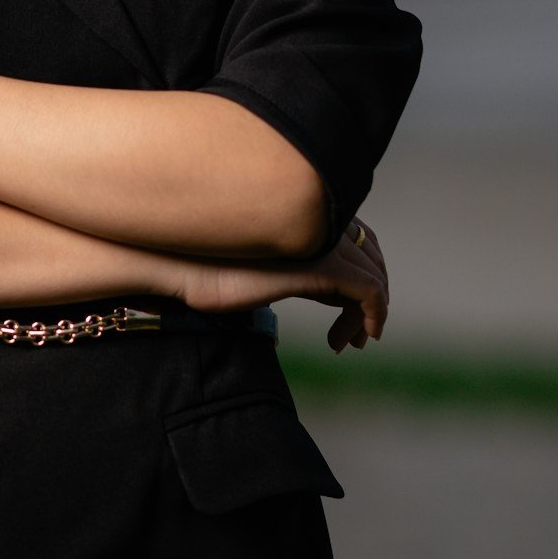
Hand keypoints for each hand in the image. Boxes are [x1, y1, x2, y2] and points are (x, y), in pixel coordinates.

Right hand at [171, 219, 389, 352]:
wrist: (183, 266)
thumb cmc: (208, 268)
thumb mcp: (261, 267)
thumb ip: (289, 269)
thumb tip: (312, 291)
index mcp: (307, 214)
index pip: (358, 240)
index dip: (363, 276)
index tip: (347, 314)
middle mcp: (321, 222)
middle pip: (371, 258)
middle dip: (370, 299)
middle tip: (357, 337)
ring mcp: (324, 242)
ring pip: (373, 278)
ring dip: (367, 315)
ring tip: (347, 344)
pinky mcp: (322, 265)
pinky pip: (368, 291)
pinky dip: (371, 316)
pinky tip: (344, 341)